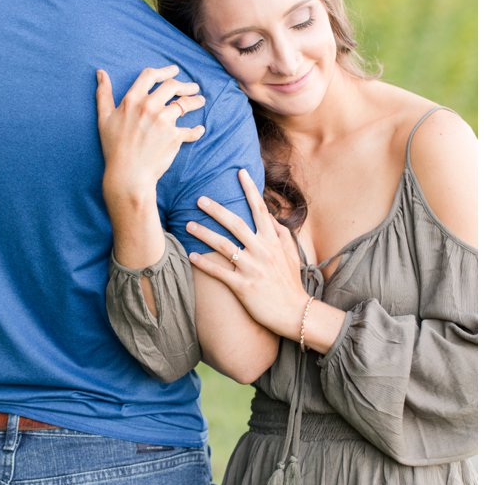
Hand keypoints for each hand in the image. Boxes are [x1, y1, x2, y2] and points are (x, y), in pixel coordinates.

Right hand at [97, 65, 205, 204]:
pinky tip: (199, 129)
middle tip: (193, 87)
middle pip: (173, 86)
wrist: (127, 174)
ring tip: (200, 101)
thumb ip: (103, 94)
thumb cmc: (113, 147)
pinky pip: (191, 130)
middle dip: (185, 85)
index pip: (150, 76)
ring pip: (186, 104)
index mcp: (132, 100)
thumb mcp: (103, 118)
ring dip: (195, 101)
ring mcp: (164, 121)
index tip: (174, 70)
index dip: (164, 71)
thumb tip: (101, 72)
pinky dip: (197, 130)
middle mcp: (149, 107)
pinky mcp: (175, 136)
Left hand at [186, 169, 309, 338]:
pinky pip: (219, 272)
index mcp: (272, 241)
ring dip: (204, 234)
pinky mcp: (243, 286)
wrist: (296, 313)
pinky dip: (204, 263)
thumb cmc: (290, 283)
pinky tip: (190, 256)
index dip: (250, 189)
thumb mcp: (291, 255)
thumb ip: (280, 235)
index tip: (240, 172)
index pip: (260, 209)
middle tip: (199, 198)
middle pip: (236, 224)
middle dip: (216, 210)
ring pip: (223, 246)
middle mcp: (262, 251)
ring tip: (187, 225)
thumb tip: (270, 217)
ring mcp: (252, 268)